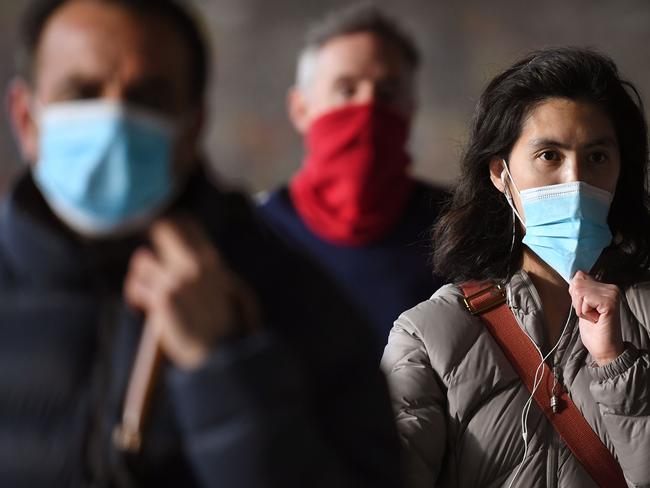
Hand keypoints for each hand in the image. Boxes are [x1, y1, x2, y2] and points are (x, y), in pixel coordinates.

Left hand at [124, 216, 260, 369]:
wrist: (219, 352)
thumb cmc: (220, 322)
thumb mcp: (223, 285)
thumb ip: (204, 266)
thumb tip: (181, 250)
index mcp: (210, 258)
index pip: (186, 223)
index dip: (169, 226)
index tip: (162, 239)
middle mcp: (194, 263)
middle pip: (161, 229)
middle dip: (152, 243)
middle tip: (150, 263)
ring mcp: (177, 279)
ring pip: (142, 260)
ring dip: (140, 276)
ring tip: (146, 292)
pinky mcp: (162, 298)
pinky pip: (136, 286)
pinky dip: (135, 297)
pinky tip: (143, 308)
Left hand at [569, 271, 623, 365]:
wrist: (604, 349)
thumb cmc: (593, 330)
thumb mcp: (582, 305)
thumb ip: (579, 290)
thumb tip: (574, 276)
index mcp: (605, 287)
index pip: (579, 276)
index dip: (575, 294)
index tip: (587, 308)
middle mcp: (611, 288)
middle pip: (577, 283)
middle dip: (577, 302)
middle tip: (590, 315)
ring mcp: (612, 294)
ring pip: (579, 291)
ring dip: (581, 309)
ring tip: (593, 317)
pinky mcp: (610, 302)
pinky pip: (585, 299)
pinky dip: (584, 312)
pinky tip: (596, 319)